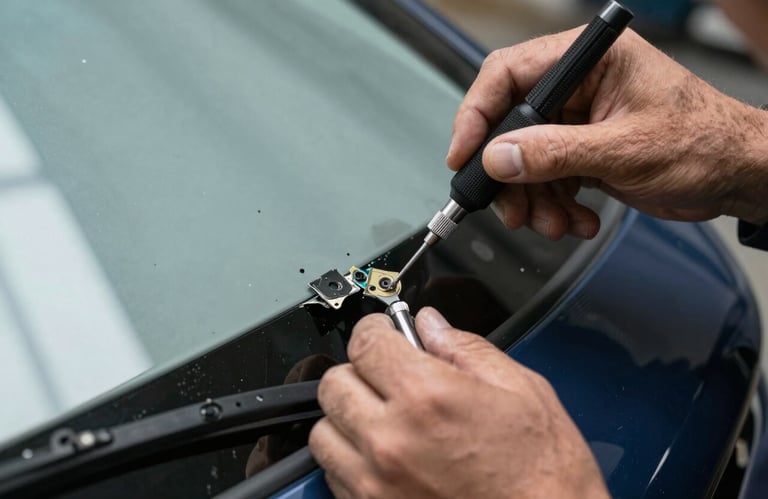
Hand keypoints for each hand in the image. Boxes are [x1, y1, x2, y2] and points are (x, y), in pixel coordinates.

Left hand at [309, 308, 607, 498]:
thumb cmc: (544, 473)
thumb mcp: (521, 390)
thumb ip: (465, 348)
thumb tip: (430, 325)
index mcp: (427, 396)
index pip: (365, 343)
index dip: (375, 330)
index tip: (384, 333)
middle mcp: (391, 439)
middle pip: (334, 384)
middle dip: (359, 371)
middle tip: (388, 376)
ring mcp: (375, 484)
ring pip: (324, 432)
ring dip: (348, 417)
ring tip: (385, 420)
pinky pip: (334, 476)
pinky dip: (351, 459)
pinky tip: (387, 457)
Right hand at [447, 28, 767, 239]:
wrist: (736, 176)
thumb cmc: (704, 142)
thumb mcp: (624, 149)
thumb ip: (555, 153)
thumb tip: (498, 157)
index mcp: (589, 60)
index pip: (509, 74)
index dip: (477, 114)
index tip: (464, 154)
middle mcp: (578, 86)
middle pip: (510, 124)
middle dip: (509, 174)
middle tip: (513, 209)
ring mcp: (578, 120)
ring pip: (524, 160)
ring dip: (532, 199)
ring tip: (554, 223)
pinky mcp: (581, 151)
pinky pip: (545, 179)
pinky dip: (553, 206)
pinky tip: (576, 219)